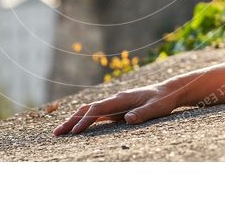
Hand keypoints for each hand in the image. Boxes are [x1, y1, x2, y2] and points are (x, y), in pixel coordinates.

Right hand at [52, 82, 179, 135]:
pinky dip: (84, 121)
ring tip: (61, 132)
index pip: (98, 110)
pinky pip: (96, 115)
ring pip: (89, 111)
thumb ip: (143, 114)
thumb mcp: (157, 108)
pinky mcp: (116, 110)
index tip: (74, 132)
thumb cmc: (163, 100)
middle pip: (87, 109)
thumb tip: (127, 120)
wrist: (168, 91)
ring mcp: (114, 104)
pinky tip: (77, 130)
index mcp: (122, 99)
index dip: (85, 120)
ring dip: (75, 121)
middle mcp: (115, 100)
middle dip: (71, 121)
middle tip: (56, 133)